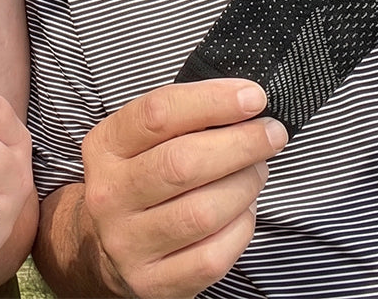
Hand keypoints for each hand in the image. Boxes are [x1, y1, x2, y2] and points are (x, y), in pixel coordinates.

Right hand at [77, 80, 287, 298]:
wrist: (106, 246)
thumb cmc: (140, 176)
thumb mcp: (141, 139)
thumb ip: (183, 119)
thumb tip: (245, 103)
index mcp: (105, 146)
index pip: (158, 113)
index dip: (212, 101)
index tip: (253, 97)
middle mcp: (110, 194)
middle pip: (183, 163)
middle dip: (240, 144)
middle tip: (271, 134)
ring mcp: (129, 243)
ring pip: (203, 212)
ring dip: (245, 185)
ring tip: (258, 170)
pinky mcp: (153, 282)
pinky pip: (213, 255)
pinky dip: (241, 227)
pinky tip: (243, 210)